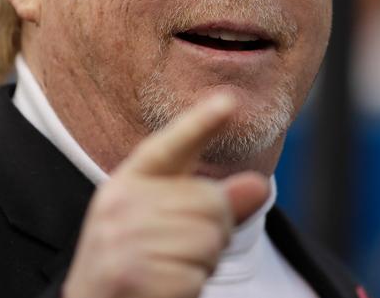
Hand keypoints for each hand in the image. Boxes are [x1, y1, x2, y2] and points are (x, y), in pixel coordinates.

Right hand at [62, 93, 270, 297]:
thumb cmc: (132, 262)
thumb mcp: (164, 224)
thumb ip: (210, 201)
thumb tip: (258, 184)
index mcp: (126, 184)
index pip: (168, 148)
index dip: (199, 124)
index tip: (228, 101)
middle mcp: (121, 206)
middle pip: (210, 200)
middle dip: (212, 232)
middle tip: (179, 253)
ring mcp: (125, 241)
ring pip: (209, 239)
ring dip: (202, 264)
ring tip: (168, 271)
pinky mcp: (135, 276)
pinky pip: (196, 276)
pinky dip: (190, 289)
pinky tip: (164, 290)